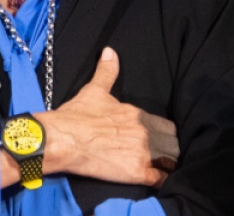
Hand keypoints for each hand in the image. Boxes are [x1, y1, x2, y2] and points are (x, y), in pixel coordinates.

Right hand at [37, 47, 178, 186]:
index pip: (166, 125)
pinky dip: (162, 181)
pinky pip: (161, 179)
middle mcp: (144, 132)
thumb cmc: (76, 116)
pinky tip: (159, 181)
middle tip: (161, 156)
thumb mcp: (94, 90)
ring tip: (162, 169)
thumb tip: (110, 51)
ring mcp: (142, 153)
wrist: (62, 139)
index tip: (158, 139)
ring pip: (170, 160)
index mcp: (138, 114)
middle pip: (172, 143)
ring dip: (168, 165)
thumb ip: (107, 72)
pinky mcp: (137, 172)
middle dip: (168, 149)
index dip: (163, 134)